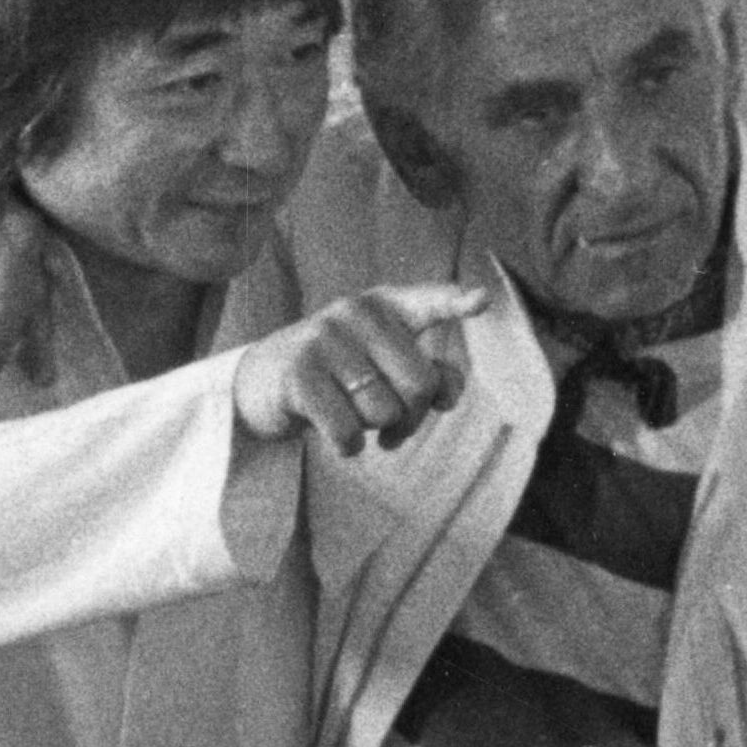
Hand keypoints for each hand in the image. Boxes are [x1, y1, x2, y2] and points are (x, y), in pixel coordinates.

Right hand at [234, 284, 491, 455]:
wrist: (263, 382)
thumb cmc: (340, 376)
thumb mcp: (383, 365)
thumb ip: (427, 373)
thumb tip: (448, 395)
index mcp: (385, 306)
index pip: (429, 302)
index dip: (456, 302)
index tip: (483, 300)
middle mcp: (356, 312)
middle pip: (420, 385)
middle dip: (411, 418)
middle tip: (391, 425)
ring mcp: (324, 339)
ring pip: (383, 412)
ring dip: (373, 430)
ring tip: (352, 417)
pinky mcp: (298, 374)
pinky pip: (348, 432)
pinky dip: (348, 446)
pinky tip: (335, 434)